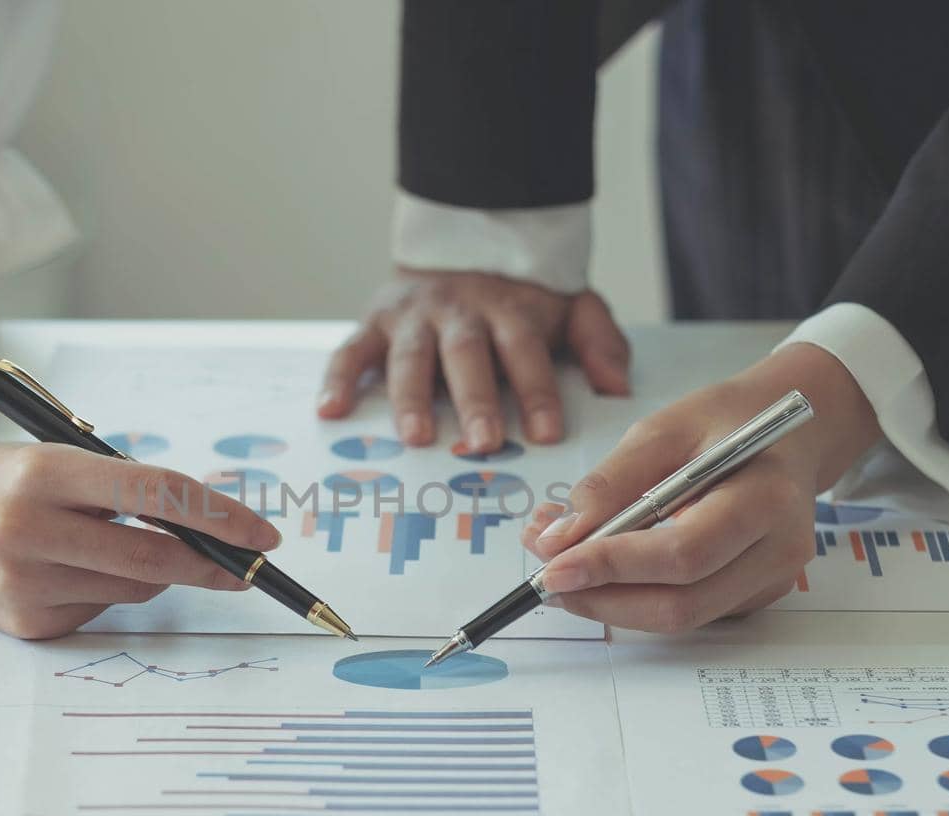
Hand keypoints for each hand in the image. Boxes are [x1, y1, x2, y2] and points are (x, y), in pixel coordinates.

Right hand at [0, 327, 280, 639]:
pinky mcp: (22, 622)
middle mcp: (29, 528)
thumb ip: (125, 492)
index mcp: (46, 472)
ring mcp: (22, 580)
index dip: (220, 516)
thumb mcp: (59, 462)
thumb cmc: (5, 476)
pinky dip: (105, 592)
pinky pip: (99, 612)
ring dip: (151, 572)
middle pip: (154, 555)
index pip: (156, 492)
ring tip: (108, 544)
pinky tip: (64, 570)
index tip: (263, 535)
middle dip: (211, 563)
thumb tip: (211, 534)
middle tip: (245, 565)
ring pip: (133, 588)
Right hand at [318, 268, 630, 451]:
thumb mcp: (570, 305)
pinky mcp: (375, 321)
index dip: (536, 391)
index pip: (526, 352)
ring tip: (416, 436)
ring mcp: (414, 317)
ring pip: (412, 355)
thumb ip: (598, 341)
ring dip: (411, 396)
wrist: (462, 241)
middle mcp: (459, 312)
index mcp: (509, 311)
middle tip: (483, 441)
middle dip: (475, 399)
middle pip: (468, 355)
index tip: (546, 433)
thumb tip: (617, 388)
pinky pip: (352, 350)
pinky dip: (339, 378)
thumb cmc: (518, 296)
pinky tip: (331, 410)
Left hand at [521, 344, 881, 632]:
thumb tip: (558, 539)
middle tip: (547, 576)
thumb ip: (610, 484)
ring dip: (610, 602)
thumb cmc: (727, 422)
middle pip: (681, 603)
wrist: (789, 434)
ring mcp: (769, 582)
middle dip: (602, 598)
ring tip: (562, 565)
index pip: (683, 553)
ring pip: (679, 618)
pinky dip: (634, 597)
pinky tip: (602, 566)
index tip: (553, 566)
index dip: (612, 567)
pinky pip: (687, 612)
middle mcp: (778, 552)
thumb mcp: (663, 429)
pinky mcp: (751, 596)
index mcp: (766, 499)